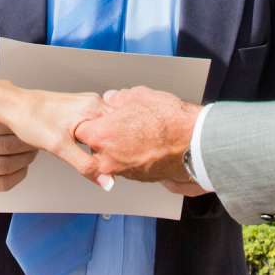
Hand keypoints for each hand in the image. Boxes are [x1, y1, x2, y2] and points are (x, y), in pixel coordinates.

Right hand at [0, 112, 40, 192]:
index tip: (34, 125)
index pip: (2, 125)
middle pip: (7, 147)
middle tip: (37, 140)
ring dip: (26, 159)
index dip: (22, 127)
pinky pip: (4, 183)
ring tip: (32, 152)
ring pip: (7, 166)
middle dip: (27, 145)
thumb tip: (33, 116)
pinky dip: (19, 175)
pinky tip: (23, 166)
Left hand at [1, 89, 113, 183]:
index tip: (121, 166)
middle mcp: (94, 102)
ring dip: (106, 144)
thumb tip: (106, 181)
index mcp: (94, 107)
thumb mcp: (59, 147)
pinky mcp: (80, 110)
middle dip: (115, 148)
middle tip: (113, 165)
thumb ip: (86, 165)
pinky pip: (97, 126)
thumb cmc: (31, 120)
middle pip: (117, 130)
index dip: (123, 150)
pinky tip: (90, 149)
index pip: (123, 131)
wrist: (13, 107)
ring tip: (102, 158)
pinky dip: (97, 139)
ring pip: (107, 129)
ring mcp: (87, 105)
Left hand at [75, 86, 200, 184]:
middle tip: (119, 124)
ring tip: (139, 132)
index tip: (97, 118)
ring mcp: (125, 171)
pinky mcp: (140, 178)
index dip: (91, 122)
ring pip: (113, 158)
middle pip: (95, 148)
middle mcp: (109, 159)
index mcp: (102, 136)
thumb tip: (113, 99)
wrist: (193, 142)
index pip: (81, 131)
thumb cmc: (168, 120)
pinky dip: (134, 156)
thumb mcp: (138, 96)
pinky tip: (147, 143)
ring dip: (120, 147)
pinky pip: (129, 165)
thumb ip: (118, 98)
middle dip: (104, 136)